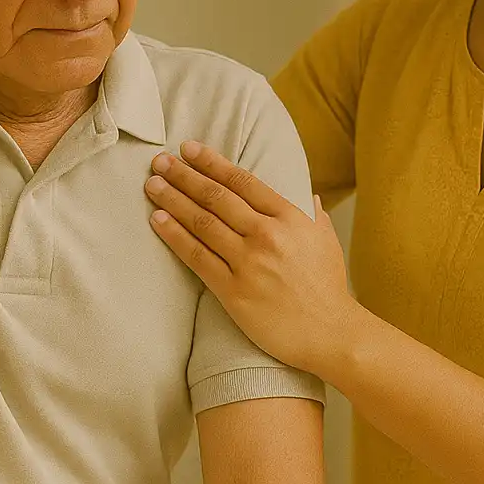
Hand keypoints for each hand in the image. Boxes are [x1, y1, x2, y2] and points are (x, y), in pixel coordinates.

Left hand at [145, 140, 355, 372]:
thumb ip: (313, 215)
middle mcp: (267, 234)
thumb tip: (309, 195)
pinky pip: (198, 257)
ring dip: (173, 200)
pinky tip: (158, 221)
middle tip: (160, 161)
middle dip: (184, 175)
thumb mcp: (326, 240)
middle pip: (216, 197)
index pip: (242, 181)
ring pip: (202, 222)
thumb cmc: (328, 288)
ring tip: (152, 185)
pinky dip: (175, 236)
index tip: (188, 149)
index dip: (211, 162)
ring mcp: (249, 263)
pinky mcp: (234, 292)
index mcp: (289, 217)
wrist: (331, 334)